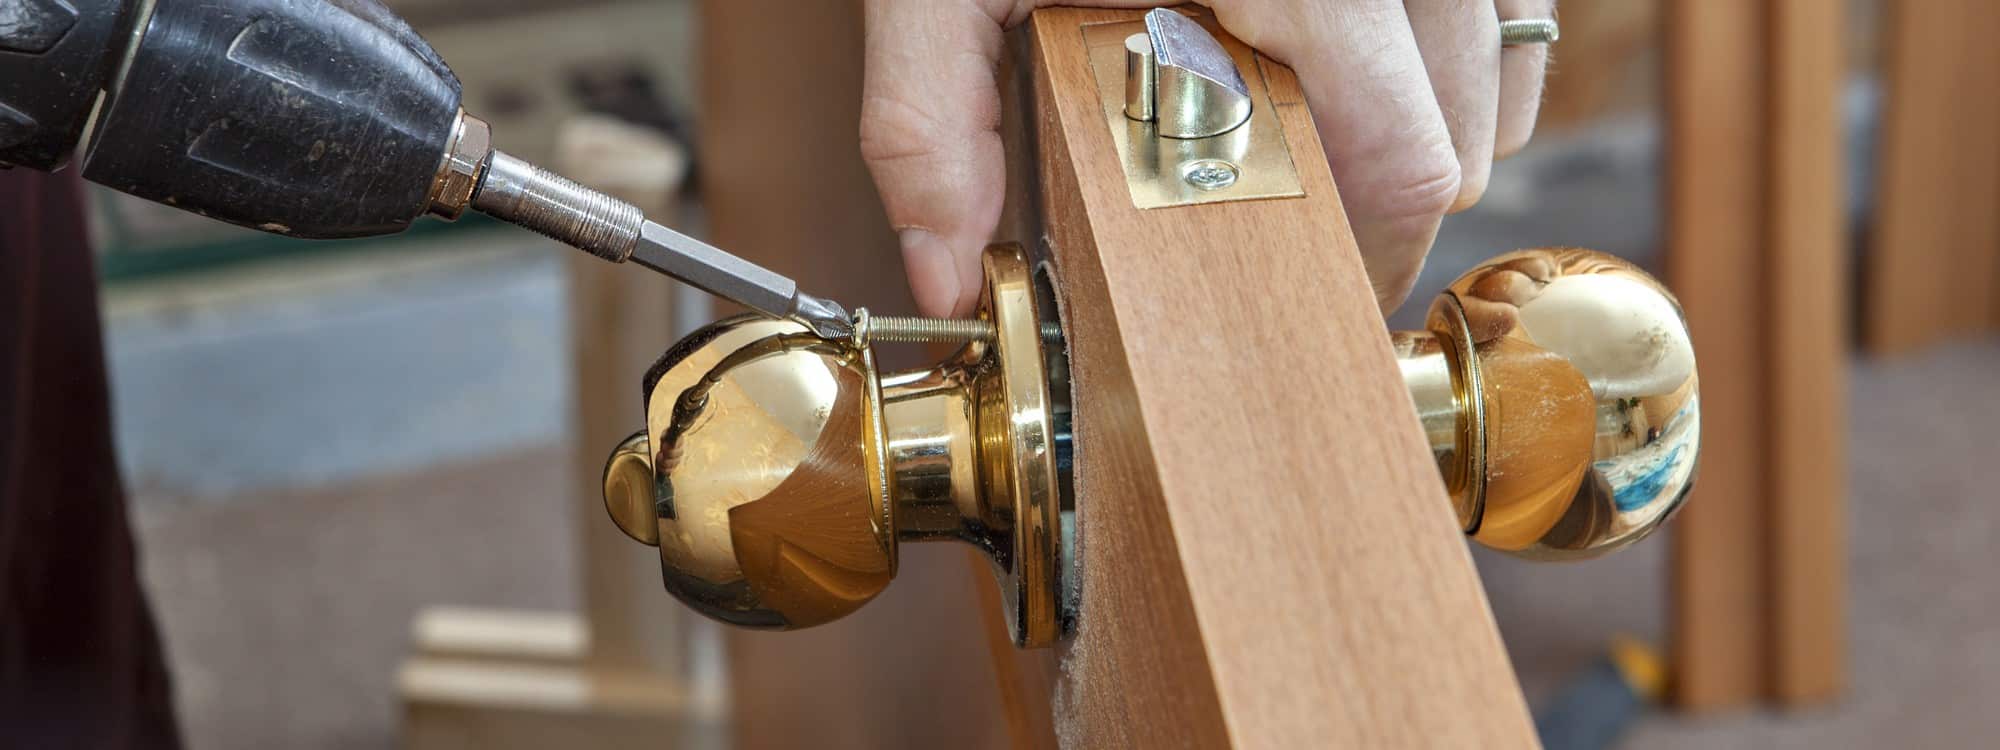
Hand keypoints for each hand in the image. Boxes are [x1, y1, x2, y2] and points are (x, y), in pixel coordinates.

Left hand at [860, 0, 1552, 316]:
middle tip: (1282, 205)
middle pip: (1461, 138)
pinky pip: (1514, 10)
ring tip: (1312, 119)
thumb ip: (931, 122)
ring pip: (1497, 74)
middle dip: (1381, 197)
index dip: (1362, 248)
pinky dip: (1463, 58)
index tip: (1298, 280)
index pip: (1403, 163)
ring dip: (1428, 126)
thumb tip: (943, 271)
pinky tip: (1373, 62)